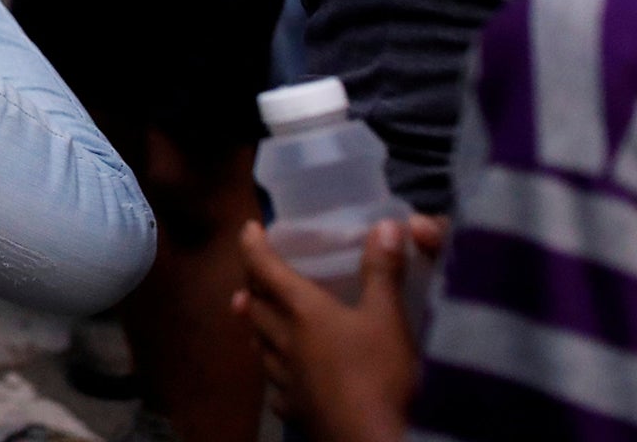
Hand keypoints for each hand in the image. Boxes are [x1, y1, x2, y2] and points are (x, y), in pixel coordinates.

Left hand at [234, 219, 426, 441]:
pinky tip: (281, 380)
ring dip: (255, 326)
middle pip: (256, 307)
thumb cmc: (381, 375)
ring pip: (260, 346)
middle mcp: (285, 343)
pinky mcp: (297, 412)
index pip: (266, 270)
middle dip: (252, 285)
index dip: (253, 247)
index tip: (247, 228)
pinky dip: (274, 374)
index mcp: (303, 312)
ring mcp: (287, 380)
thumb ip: (383, 271)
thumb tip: (385, 224)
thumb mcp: (389, 318)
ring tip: (252, 317)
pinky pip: (276, 386)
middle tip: (253, 273)